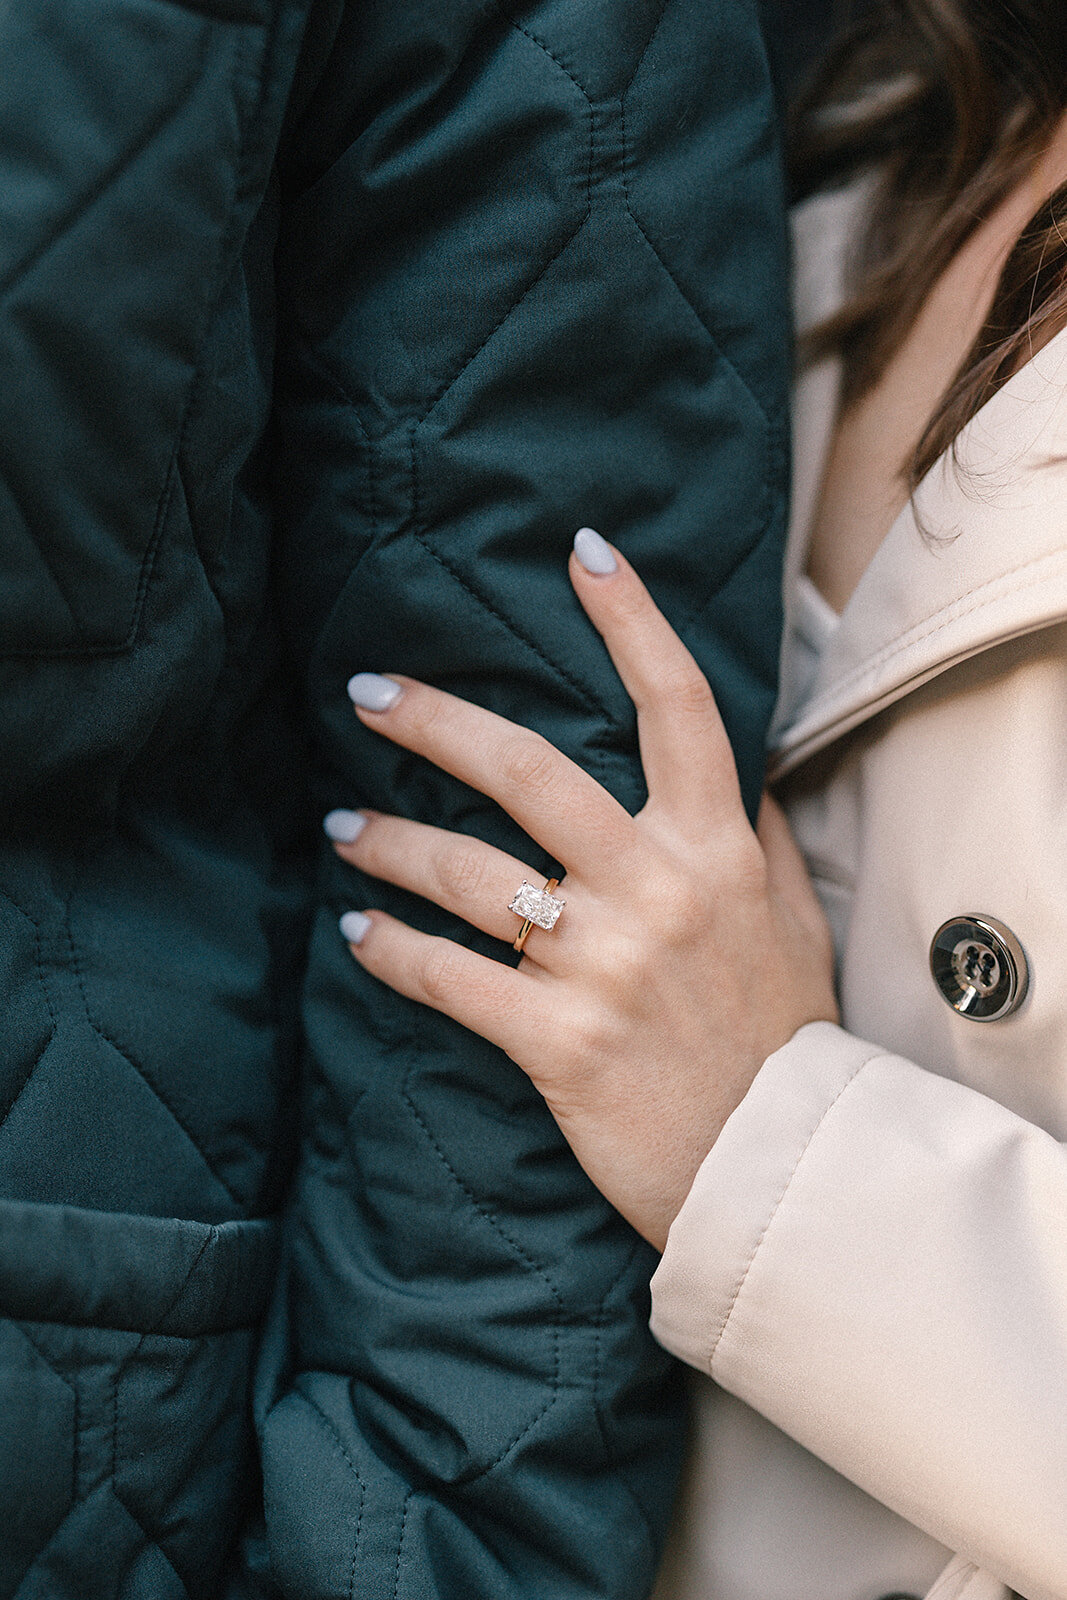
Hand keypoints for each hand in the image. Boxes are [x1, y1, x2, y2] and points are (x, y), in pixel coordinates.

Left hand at [330, 532, 837, 1250]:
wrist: (777, 1168)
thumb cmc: (780, 1038)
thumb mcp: (790, 922)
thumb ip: (753, 839)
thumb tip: (734, 773)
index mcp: (716, 848)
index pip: (675, 706)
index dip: (631, 620)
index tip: (583, 552)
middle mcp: (657, 889)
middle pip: (530, 770)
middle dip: (436, 720)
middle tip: (367, 691)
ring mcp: (604, 964)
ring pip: (469, 874)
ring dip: (389, 842)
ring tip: (340, 825)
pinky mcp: (558, 1040)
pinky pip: (450, 978)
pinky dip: (392, 953)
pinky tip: (355, 933)